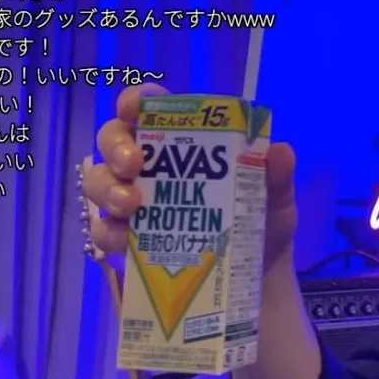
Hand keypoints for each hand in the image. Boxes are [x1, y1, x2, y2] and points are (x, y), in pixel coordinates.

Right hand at [80, 84, 297, 270]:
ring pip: (98, 180)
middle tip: (133, 165)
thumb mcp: (276, 199)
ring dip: (107, 188)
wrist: (256, 277)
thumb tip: (280, 152)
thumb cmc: (262, 223)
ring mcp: (133, 200)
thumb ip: (278, 176)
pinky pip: (101, 229)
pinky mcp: (126, 239)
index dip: (137, 100)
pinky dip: (107, 232)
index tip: (135, 109)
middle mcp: (152, 166)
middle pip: (112, 138)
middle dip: (116, 147)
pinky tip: (123, 239)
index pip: (151, 107)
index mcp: (186, 143)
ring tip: (130, 205)